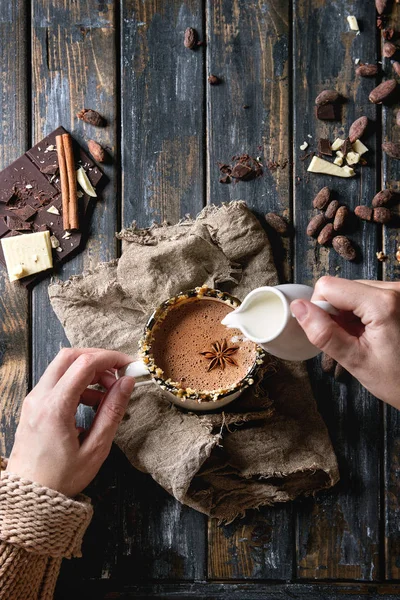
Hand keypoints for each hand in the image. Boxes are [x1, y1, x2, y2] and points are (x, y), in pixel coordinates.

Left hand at [6, 348, 134, 496]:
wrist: (29, 498)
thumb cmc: (61, 479)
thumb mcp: (95, 448)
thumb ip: (112, 411)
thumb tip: (126, 383)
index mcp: (55, 408)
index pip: (84, 364)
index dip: (110, 358)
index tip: (128, 364)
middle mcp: (39, 397)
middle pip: (69, 356)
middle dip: (97, 358)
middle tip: (117, 373)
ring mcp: (33, 400)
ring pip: (62, 367)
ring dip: (87, 371)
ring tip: (107, 394)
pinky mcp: (33, 405)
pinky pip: (56, 381)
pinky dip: (77, 383)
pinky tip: (92, 403)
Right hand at [290, 276, 399, 408]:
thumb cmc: (399, 381)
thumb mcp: (355, 361)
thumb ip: (323, 333)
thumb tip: (298, 308)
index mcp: (383, 303)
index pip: (328, 286)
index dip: (320, 309)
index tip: (332, 333)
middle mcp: (396, 288)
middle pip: (342, 287)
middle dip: (337, 312)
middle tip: (352, 340)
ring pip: (354, 290)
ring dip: (351, 313)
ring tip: (365, 338)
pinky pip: (369, 294)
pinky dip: (363, 312)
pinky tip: (373, 332)